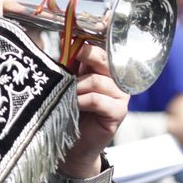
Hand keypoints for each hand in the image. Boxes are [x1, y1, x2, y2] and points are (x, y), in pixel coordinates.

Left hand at [58, 43, 127, 176]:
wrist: (72, 146)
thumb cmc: (69, 111)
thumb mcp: (67, 82)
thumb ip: (69, 61)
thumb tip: (62, 36)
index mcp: (104, 68)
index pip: (102, 46)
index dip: (90, 40)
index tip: (74, 38)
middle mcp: (116, 79)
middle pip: (104, 58)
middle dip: (85, 56)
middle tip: (72, 62)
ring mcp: (120, 96)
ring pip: (98, 80)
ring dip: (77, 87)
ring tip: (67, 96)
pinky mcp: (119, 112)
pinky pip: (99, 99)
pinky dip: (83, 101)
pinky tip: (75, 106)